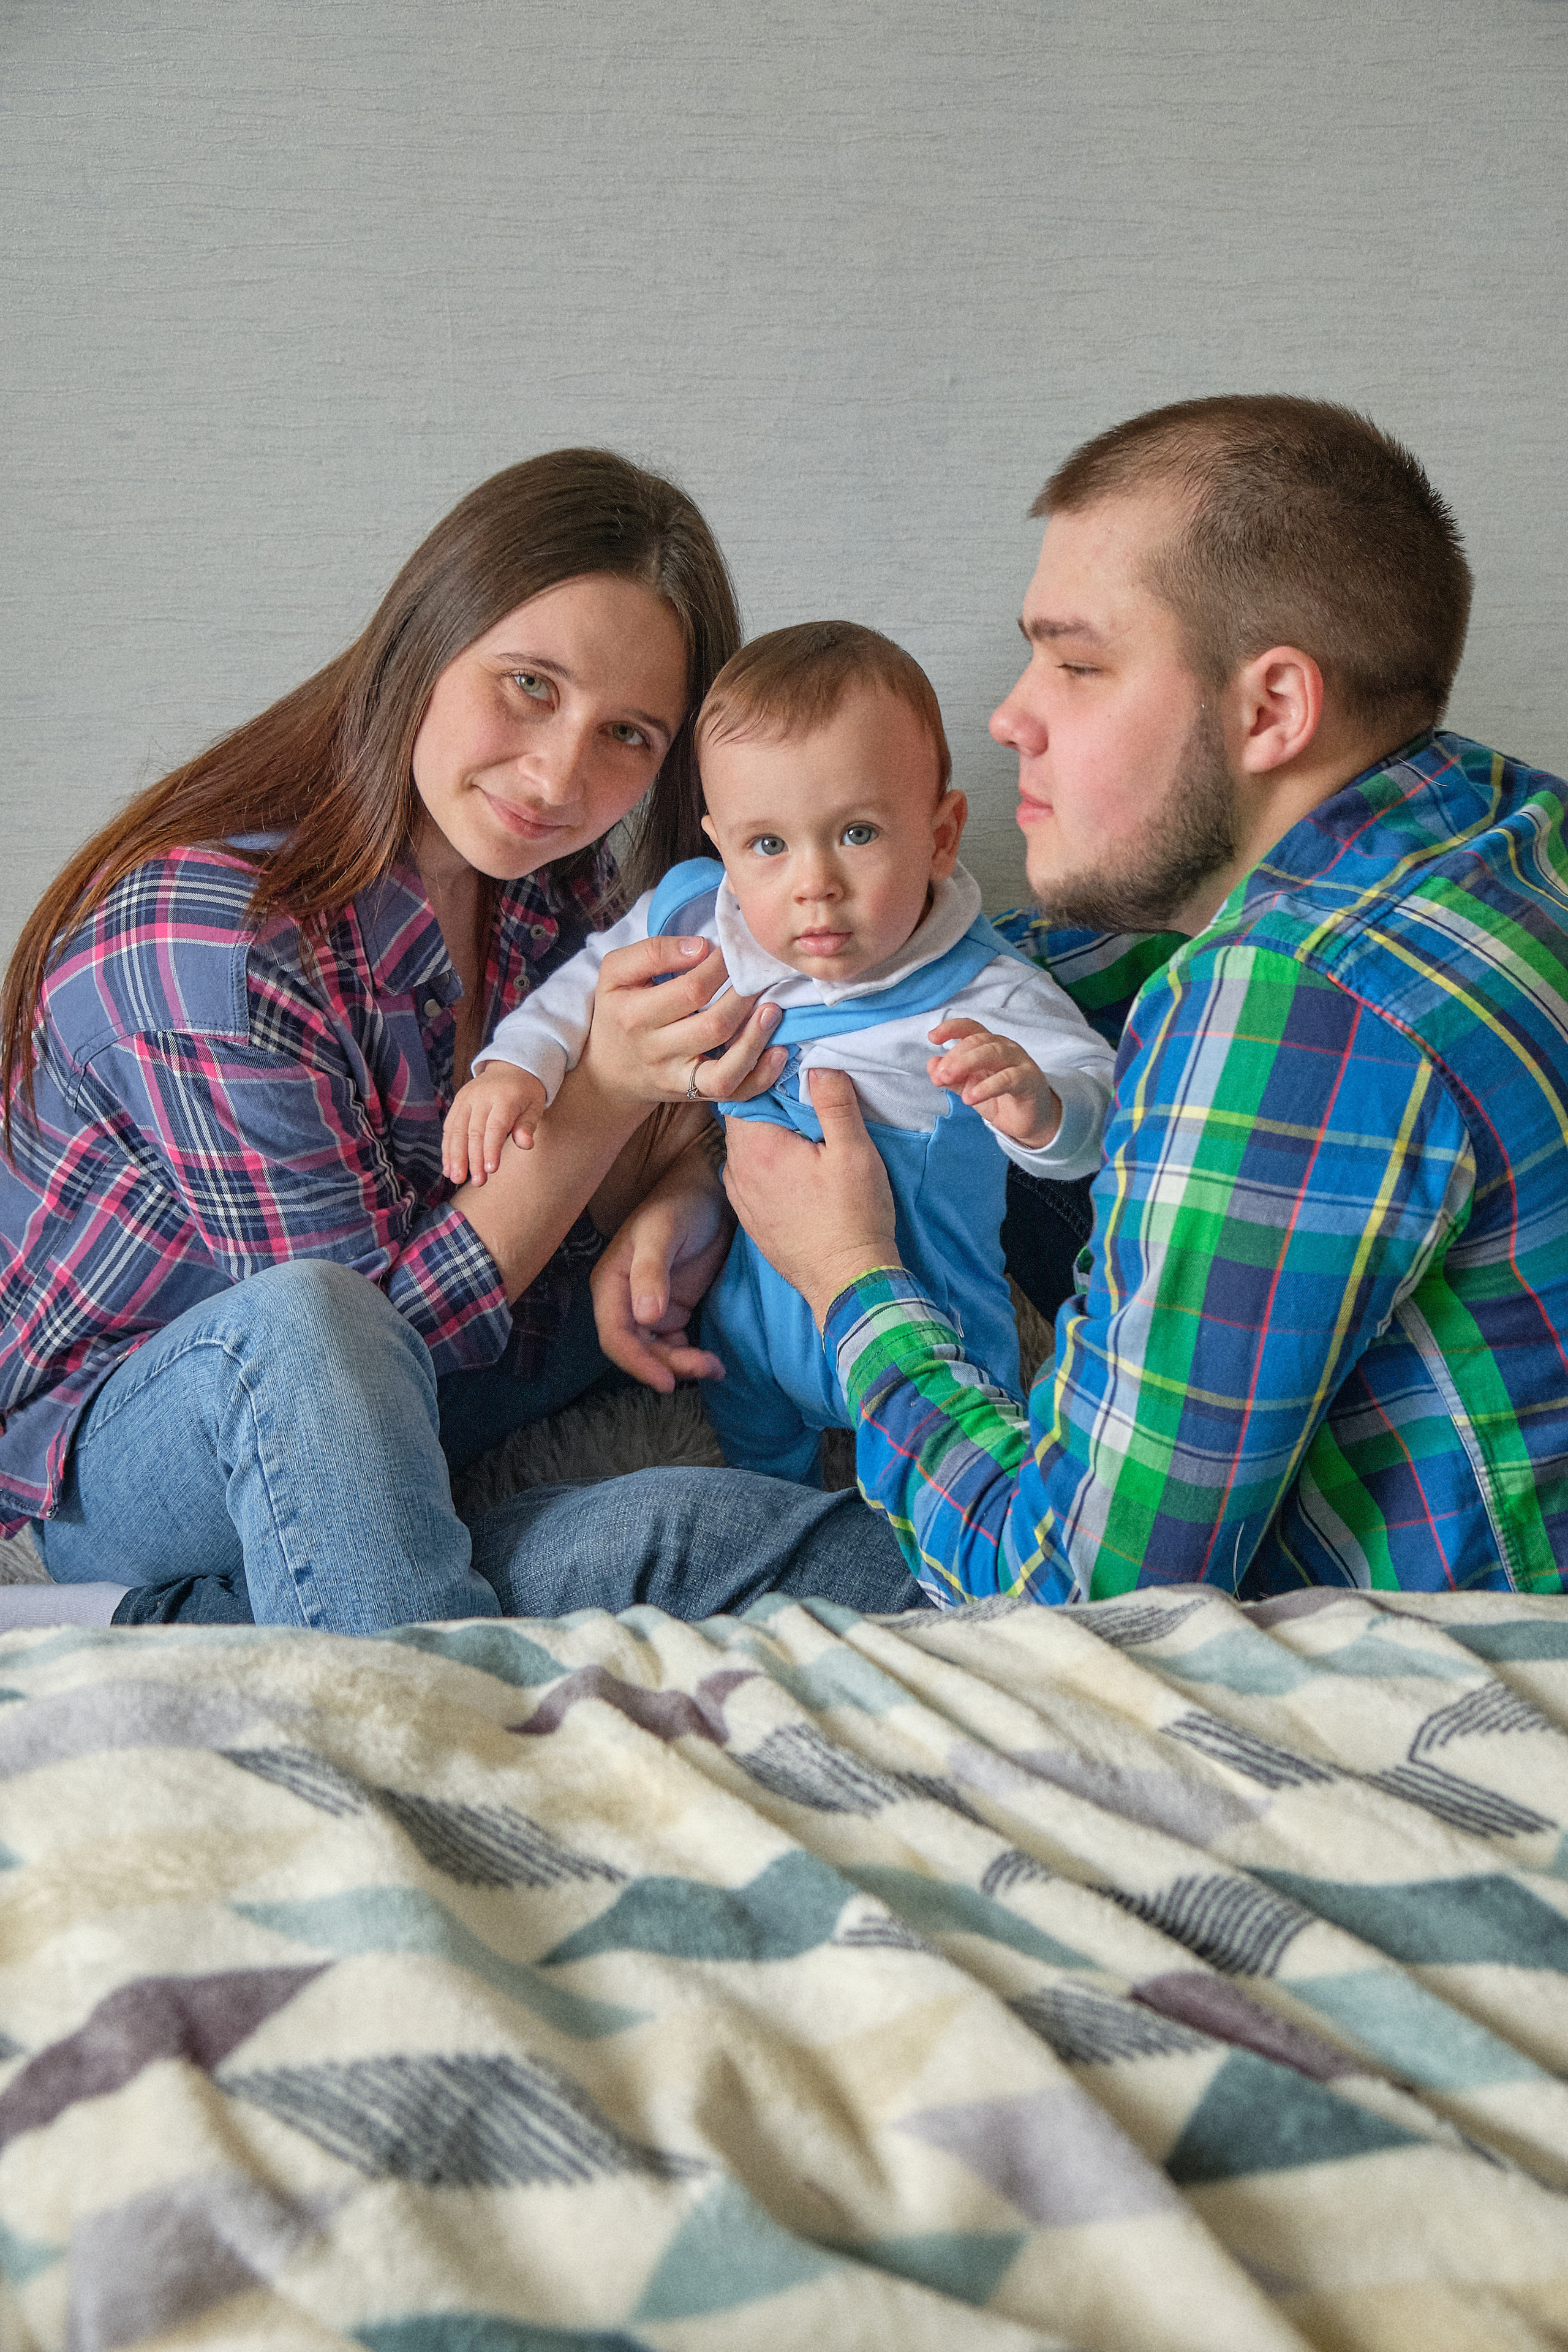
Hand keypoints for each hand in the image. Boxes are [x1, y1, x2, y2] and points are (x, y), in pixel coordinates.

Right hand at [443, 1066, 547, 1184]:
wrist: (510, 1066)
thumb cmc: (525, 1092)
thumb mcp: (535, 1105)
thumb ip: (528, 1125)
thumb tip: (526, 1144)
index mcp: (504, 1097)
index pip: (495, 1126)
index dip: (491, 1149)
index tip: (491, 1170)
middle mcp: (481, 1097)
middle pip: (473, 1131)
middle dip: (473, 1159)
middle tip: (477, 1182)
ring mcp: (466, 1099)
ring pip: (456, 1131)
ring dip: (455, 1157)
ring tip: (455, 1178)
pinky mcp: (457, 1103)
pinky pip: (449, 1127)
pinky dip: (447, 1148)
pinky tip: (448, 1167)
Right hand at [581, 933, 788, 1112]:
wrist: (609, 1071)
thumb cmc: (619, 1011)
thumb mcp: (616, 973)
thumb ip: (653, 951)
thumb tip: (702, 946)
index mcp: (635, 1014)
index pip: (691, 989)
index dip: (721, 967)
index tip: (731, 950)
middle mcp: (656, 1050)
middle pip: (713, 1025)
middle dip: (744, 997)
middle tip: (760, 975)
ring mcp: (678, 1078)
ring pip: (726, 1067)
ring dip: (757, 1036)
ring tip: (773, 1007)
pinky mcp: (696, 1096)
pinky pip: (734, 1093)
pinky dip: (761, 1075)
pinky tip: (779, 1051)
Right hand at [591, 1131, 734, 1390]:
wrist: (712, 1192)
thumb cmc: (682, 1204)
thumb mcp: (664, 1232)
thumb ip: (651, 1271)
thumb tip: (644, 1317)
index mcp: (611, 1283)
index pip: (615, 1335)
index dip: (636, 1362)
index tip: (666, 1381)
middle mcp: (625, 1300)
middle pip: (637, 1350)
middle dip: (666, 1367)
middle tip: (704, 1368)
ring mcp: (649, 1307)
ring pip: (658, 1353)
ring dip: (682, 1366)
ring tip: (714, 1367)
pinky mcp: (674, 1310)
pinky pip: (676, 1345)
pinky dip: (691, 1358)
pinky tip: (713, 1362)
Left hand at [722, 1066, 898, 1327]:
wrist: (847, 1282)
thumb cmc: (854, 1218)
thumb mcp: (854, 1152)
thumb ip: (834, 1102)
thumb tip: (818, 1066)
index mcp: (757, 1147)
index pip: (745, 1090)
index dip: (767, 1073)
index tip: (792, 1065)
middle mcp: (737, 1170)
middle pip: (743, 1118)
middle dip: (768, 1102)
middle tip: (802, 1093)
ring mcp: (740, 1197)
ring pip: (745, 1148)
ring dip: (768, 1134)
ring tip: (802, 1130)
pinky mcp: (750, 1217)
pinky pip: (750, 1175)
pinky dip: (767, 1162)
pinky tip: (795, 1166)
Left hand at [927, 1018, 1061, 1148]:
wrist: (1026, 1122)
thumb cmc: (999, 1098)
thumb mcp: (969, 1089)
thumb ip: (952, 1078)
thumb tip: (932, 1065)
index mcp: (988, 1045)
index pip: (970, 1028)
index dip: (951, 1028)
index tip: (932, 1038)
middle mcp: (1004, 1048)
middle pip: (978, 1041)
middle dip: (954, 1056)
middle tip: (939, 1074)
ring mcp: (1019, 1061)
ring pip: (992, 1053)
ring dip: (966, 1064)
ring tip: (948, 1080)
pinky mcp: (1030, 1080)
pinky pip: (1008, 1078)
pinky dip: (987, 1086)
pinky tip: (971, 1097)